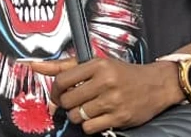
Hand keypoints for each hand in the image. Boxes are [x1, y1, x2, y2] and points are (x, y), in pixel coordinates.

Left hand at [30, 57, 184, 134]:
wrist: (155, 84)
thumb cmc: (121, 73)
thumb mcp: (95, 63)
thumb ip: (64, 66)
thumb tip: (35, 65)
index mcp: (96, 65)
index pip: (62, 80)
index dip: (54, 90)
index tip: (56, 94)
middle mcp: (104, 81)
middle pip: (67, 100)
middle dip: (66, 104)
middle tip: (74, 102)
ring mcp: (113, 101)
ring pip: (77, 115)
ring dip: (78, 115)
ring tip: (86, 109)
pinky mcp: (120, 117)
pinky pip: (90, 127)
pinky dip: (89, 125)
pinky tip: (96, 117)